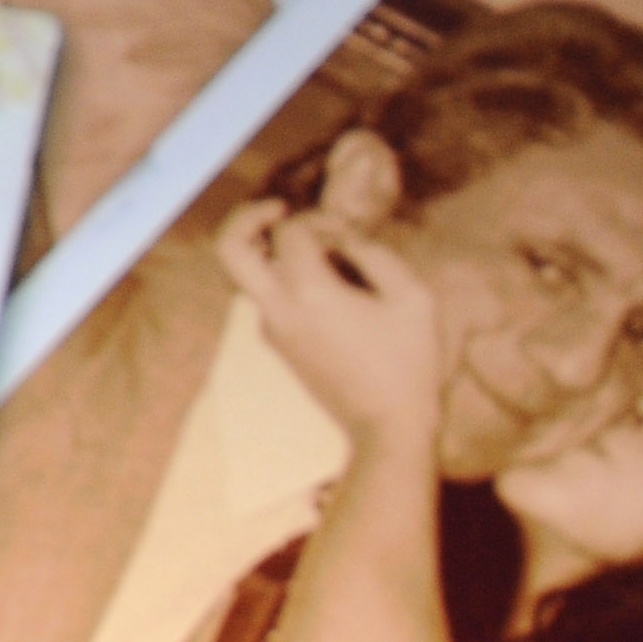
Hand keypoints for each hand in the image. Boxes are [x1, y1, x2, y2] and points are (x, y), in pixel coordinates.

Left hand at [214, 194, 444, 452]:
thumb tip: (341, 239)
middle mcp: (278, 311)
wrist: (388, 430)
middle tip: (278, 211)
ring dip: (272, 252)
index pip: (290, 230)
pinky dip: (286, 280)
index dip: (319, 219)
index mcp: (308, 294)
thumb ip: (373, 252)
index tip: (348, 236)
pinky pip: (269, 300)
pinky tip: (329, 287)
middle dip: (247, 219)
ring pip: (248, 276)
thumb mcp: (411, 294)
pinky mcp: (279, 348)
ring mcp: (273, 333)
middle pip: (230, 250)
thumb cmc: (408, 363)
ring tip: (318, 253)